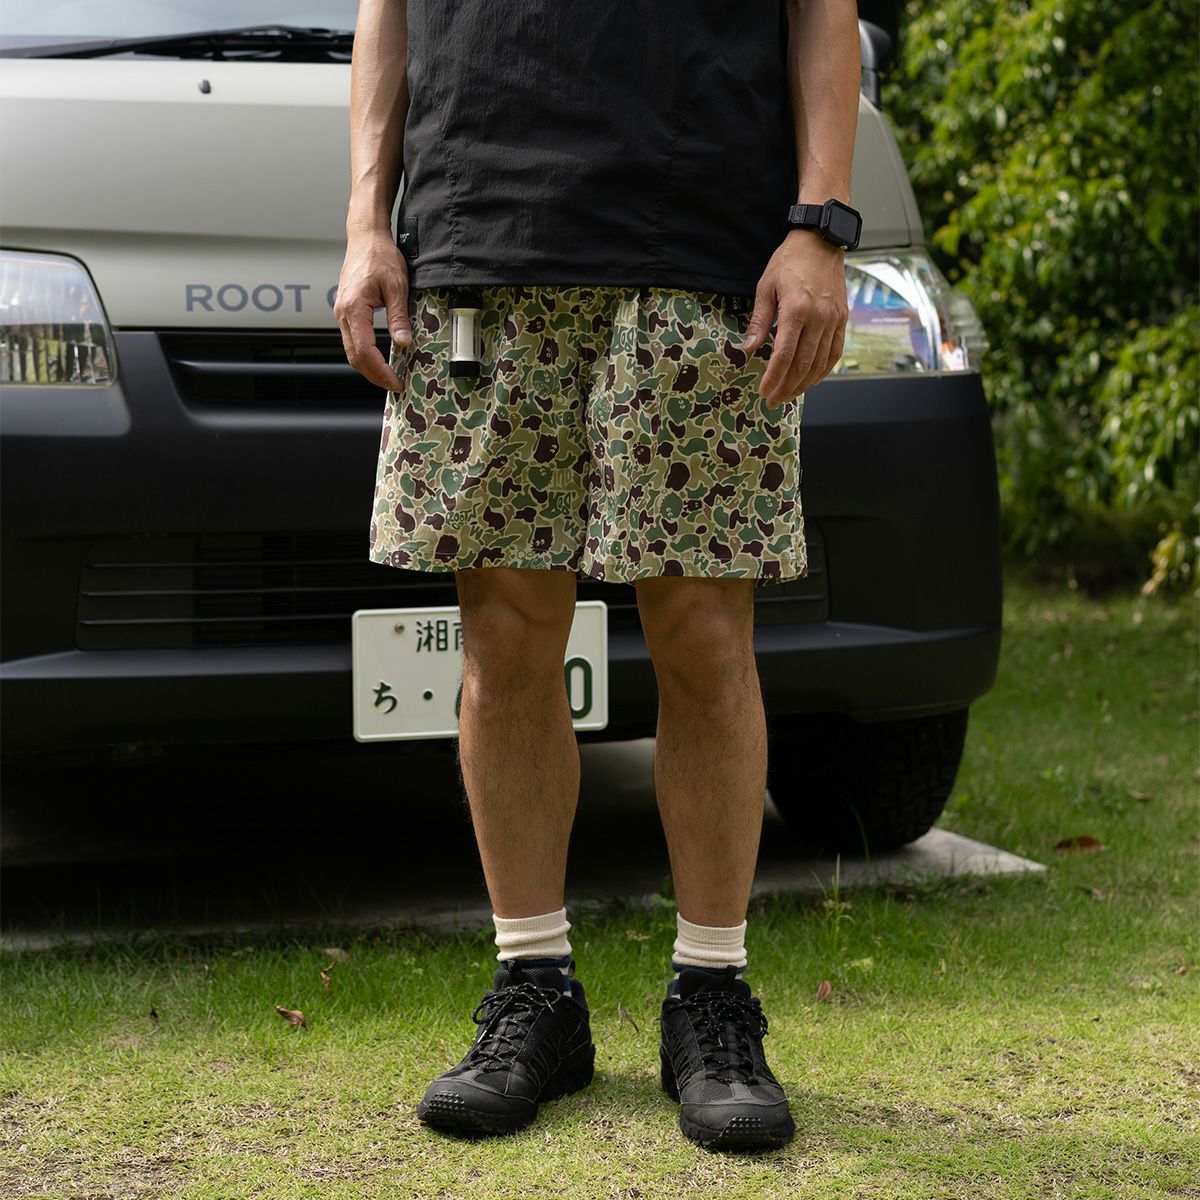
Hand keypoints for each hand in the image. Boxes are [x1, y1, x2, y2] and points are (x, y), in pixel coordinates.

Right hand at [334, 230, 412, 391]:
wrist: (366, 238)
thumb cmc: (379, 256)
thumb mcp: (397, 286)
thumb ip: (398, 317)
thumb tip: (403, 344)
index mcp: (353, 309)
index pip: (364, 352)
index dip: (380, 371)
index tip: (396, 382)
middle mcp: (342, 313)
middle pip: (354, 357)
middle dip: (374, 375)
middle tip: (394, 385)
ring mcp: (342, 313)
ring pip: (351, 350)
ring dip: (368, 367)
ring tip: (388, 376)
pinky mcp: (346, 311)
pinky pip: (352, 339)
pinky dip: (364, 354)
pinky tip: (379, 359)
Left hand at [744, 230, 849, 409]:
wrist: (821, 240)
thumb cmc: (790, 261)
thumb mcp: (766, 286)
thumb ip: (760, 320)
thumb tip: (750, 348)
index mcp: (797, 309)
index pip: (784, 354)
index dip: (774, 377)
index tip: (764, 391)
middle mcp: (819, 317)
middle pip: (803, 364)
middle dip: (787, 387)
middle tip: (774, 401)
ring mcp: (833, 319)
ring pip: (820, 363)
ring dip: (804, 384)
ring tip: (789, 395)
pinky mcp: (842, 319)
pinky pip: (835, 352)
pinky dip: (823, 370)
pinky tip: (811, 380)